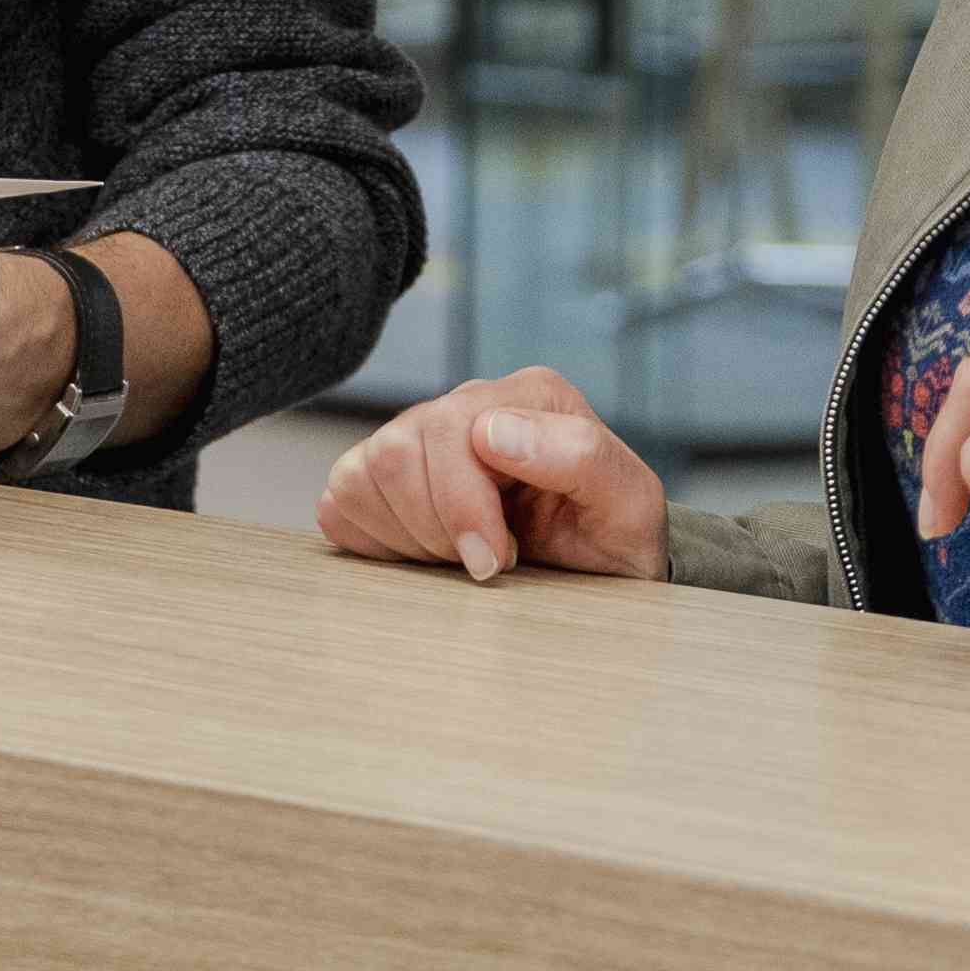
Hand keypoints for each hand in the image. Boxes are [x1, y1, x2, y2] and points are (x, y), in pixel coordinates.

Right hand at [315, 367, 663, 583]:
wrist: (599, 573)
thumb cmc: (615, 539)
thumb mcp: (630, 505)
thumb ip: (581, 456)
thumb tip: (492, 432)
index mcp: (526, 397)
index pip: (450, 430)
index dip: (463, 509)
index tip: (499, 561)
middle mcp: (464, 407)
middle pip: (395, 453)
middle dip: (435, 528)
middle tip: (484, 565)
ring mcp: (416, 438)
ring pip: (359, 477)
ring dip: (407, 537)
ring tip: (459, 556)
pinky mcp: (381, 478)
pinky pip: (338, 502)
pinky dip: (375, 540)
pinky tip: (425, 552)